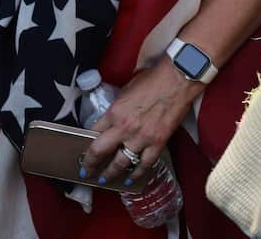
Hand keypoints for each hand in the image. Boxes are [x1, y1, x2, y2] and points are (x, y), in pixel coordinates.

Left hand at [80, 58, 200, 187]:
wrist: (177, 80)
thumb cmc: (153, 80)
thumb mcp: (126, 91)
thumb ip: (117, 108)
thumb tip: (112, 120)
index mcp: (114, 112)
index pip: (93, 132)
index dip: (86, 143)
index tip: (83, 151)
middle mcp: (124, 128)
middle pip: (100, 152)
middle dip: (89, 165)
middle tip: (85, 172)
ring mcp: (141, 138)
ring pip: (121, 163)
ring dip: (110, 174)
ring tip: (103, 180)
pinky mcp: (157, 143)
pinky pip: (144, 164)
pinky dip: (136, 174)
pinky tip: (129, 181)